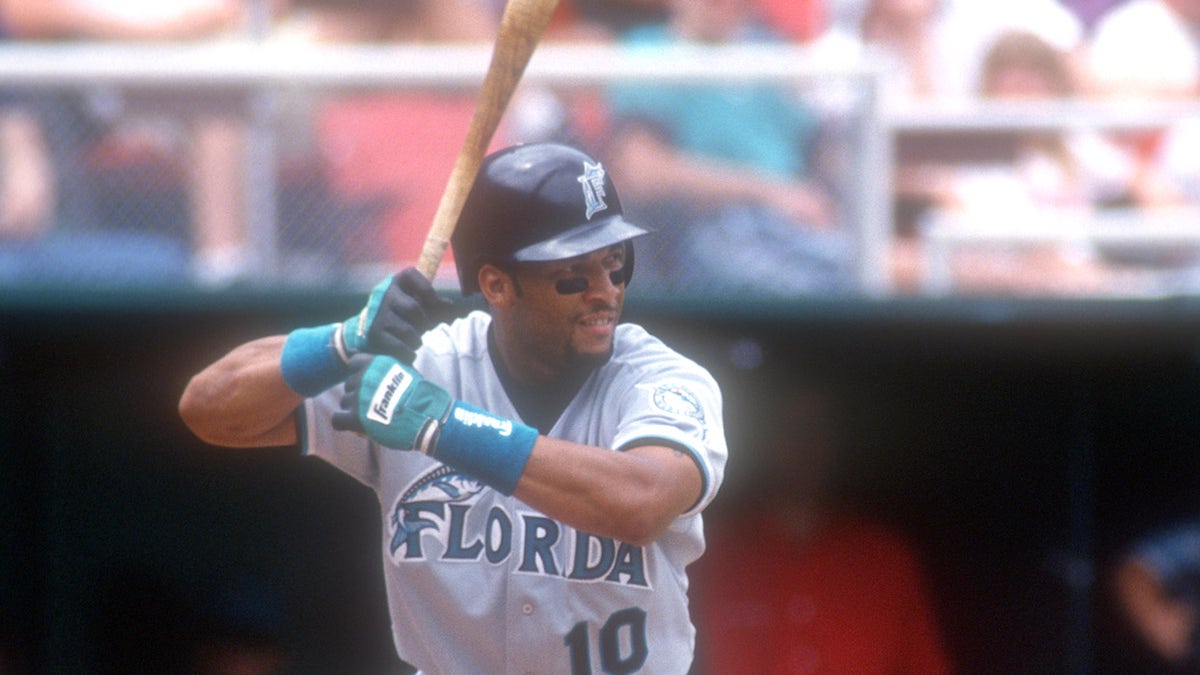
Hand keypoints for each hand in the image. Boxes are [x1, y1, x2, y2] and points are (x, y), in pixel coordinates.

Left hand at [332, 354, 536, 494]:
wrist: (428, 416)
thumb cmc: (421, 396)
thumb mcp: (407, 372)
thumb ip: (388, 369)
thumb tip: (376, 370)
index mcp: (376, 364)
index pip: (354, 362)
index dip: (359, 373)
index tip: (368, 383)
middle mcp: (364, 377)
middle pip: (349, 385)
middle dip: (359, 394)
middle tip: (376, 405)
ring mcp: (359, 397)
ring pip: (345, 402)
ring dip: (354, 410)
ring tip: (373, 417)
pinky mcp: (356, 418)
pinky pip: (337, 420)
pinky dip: (343, 423)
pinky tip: (355, 427)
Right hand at [340, 268, 452, 362]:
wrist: (365, 333)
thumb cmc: (398, 316)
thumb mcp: (415, 305)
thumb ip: (434, 305)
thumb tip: (452, 306)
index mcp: (396, 282)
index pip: (412, 275)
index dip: (427, 290)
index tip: (434, 304)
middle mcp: (384, 294)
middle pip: (413, 308)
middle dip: (423, 322)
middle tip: (423, 329)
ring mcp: (378, 314)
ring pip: (407, 330)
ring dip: (416, 340)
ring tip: (414, 342)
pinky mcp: (374, 333)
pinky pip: (399, 346)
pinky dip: (408, 353)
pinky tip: (408, 353)